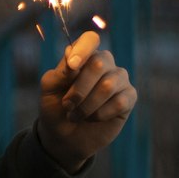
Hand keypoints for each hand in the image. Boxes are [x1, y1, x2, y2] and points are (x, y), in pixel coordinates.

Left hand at [36, 29, 136, 172]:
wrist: (64, 137)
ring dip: (87, 105)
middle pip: (99, 63)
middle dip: (79, 89)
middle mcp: (104, 63)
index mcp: (83, 55)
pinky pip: (119, 101)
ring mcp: (119, 79)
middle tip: (67, 105)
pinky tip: (93, 119)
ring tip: (75, 115)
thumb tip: (72, 58)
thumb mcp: (49, 89)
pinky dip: (100, 114)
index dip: (82, 50)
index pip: (90, 40)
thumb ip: (59, 72)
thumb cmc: (56, 108)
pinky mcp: (128, 97)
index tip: (71, 67)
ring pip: (109, 85)